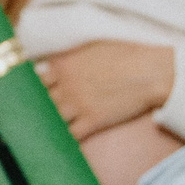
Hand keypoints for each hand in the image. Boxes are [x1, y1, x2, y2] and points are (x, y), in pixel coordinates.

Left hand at [36, 41, 176, 139]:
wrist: (150, 72)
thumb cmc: (126, 54)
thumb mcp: (91, 45)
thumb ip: (69, 55)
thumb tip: (53, 60)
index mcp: (63, 64)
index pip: (34, 79)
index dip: (34, 86)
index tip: (34, 91)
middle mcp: (65, 85)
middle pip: (39, 100)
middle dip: (38, 106)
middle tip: (35, 112)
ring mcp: (77, 105)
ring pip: (50, 119)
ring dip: (49, 122)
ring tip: (46, 127)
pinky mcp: (91, 121)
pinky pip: (69, 135)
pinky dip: (65, 138)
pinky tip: (64, 138)